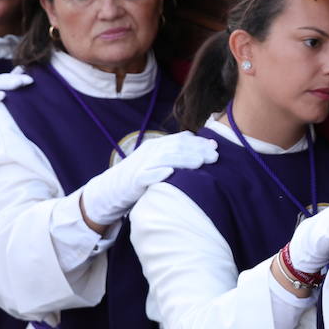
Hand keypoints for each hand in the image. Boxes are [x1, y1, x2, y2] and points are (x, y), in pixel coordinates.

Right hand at [81, 132, 218, 226]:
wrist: (112, 189)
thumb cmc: (142, 175)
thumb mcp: (159, 159)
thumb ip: (178, 152)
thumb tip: (204, 144)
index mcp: (157, 145)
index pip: (181, 139)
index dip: (200, 142)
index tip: (216, 147)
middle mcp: (150, 151)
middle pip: (176, 147)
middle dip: (197, 150)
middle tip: (215, 156)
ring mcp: (141, 164)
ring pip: (164, 159)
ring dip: (183, 160)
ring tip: (200, 162)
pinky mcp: (133, 180)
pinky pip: (145, 176)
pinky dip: (157, 174)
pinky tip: (170, 174)